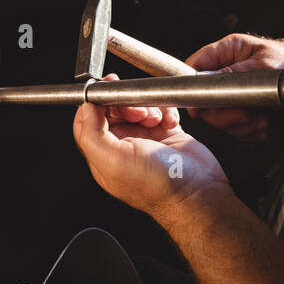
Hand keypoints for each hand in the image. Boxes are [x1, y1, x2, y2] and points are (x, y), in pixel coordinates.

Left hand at [73, 74, 229, 223]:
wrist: (198, 193)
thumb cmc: (159, 187)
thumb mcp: (114, 162)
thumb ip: (91, 134)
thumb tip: (84, 107)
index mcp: (105, 155)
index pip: (89, 120)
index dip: (97, 102)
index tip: (109, 90)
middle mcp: (123, 146)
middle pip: (114, 108)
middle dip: (127, 102)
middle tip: (138, 111)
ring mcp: (145, 139)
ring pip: (139, 105)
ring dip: (149, 106)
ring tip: (156, 121)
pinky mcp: (166, 134)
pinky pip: (162, 108)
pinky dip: (166, 110)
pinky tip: (169, 123)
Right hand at [185, 29, 283, 140]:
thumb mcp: (263, 67)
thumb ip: (231, 76)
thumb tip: (201, 83)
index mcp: (228, 51)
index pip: (195, 67)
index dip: (192, 89)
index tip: (199, 110)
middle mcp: (228, 71)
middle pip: (207, 101)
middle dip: (226, 115)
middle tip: (246, 117)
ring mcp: (237, 91)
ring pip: (223, 117)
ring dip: (244, 125)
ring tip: (264, 120)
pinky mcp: (247, 107)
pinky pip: (239, 126)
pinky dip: (253, 131)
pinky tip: (269, 125)